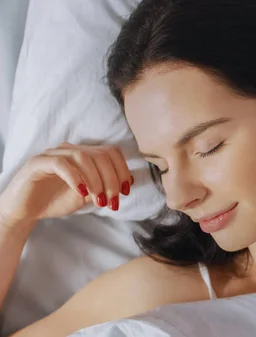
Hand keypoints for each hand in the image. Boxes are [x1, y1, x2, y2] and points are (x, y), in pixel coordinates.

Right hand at [0, 143, 133, 230]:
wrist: (24, 211)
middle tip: (113, 201)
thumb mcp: (86, 196)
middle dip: (112, 179)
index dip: (122, 170)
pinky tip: (81, 192)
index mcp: (83, 154)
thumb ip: (103, 188)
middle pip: (100, 155)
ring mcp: (53, 154)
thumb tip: (125, 184)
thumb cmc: (54, 200)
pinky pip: (61, 163)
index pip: (110, 152)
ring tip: (99, 200)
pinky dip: (76, 177)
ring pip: (83, 157)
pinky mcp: (38, 162)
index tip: (126, 190)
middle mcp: (70, 150)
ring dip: (96, 180)